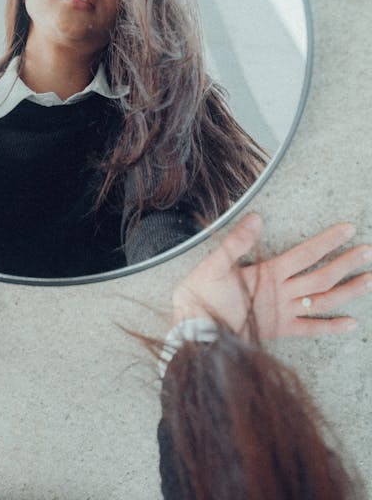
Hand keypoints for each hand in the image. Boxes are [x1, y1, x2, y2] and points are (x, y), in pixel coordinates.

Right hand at [172, 212, 371, 338]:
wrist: (196, 333)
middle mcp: (282, 294)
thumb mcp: (213, 264)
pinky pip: (312, 330)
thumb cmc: (202, 297)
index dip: (328, 241)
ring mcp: (284, 314)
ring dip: (349, 291)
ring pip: (324, 302)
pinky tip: (352, 324)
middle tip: (369, 251)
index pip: (306, 254)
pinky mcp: (280, 331)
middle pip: (323, 277)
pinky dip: (333, 327)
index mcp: (269, 274)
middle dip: (347, 263)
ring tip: (370, 280)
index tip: (348, 230)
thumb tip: (256, 218)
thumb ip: (236, 241)